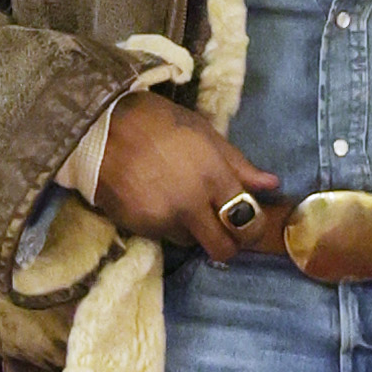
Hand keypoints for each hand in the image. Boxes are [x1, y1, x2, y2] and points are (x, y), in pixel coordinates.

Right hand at [93, 94, 282, 253]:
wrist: (100, 127)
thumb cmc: (158, 123)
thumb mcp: (204, 134)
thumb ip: (239, 164)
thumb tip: (272, 184)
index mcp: (213, 176)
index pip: (247, 222)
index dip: (252, 228)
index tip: (247, 224)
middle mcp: (191, 204)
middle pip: (223, 249)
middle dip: (227, 243)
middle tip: (221, 229)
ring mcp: (163, 219)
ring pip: (191, 242)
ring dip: (193, 230)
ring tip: (180, 203)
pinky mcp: (138, 228)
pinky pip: (162, 236)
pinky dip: (165, 225)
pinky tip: (157, 201)